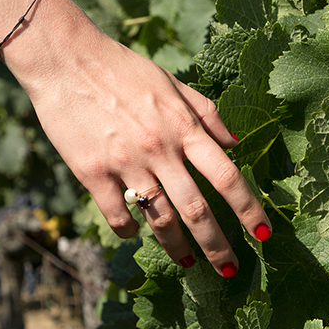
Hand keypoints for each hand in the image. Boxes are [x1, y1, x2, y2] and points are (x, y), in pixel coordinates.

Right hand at [1, 0, 271, 275]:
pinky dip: (130, 230)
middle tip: (230, 269)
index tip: (264, 235)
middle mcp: (159, 149)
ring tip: (188, 261)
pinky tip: (134, 232)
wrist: (65, 60)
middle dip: (218, 246)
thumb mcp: (171, 82)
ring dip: (178, 247)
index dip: (249, 210)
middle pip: (198, 210)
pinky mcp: (92, 173)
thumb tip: (234, 142)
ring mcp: (125, 163)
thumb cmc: (121, 67)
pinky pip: (118, 215)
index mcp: (183, 126)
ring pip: (160, 220)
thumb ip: (205, 112)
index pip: (227, 177)